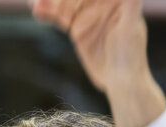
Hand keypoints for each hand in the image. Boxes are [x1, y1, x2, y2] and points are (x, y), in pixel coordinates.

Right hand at [31, 0, 165, 126]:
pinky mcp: (77, 29)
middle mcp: (100, 3)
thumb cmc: (132, 55)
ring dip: (50, 2)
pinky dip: (48, 13)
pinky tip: (36, 9)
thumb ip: (130, 2)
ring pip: (65, 3)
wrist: (121, 80)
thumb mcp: (131, 26)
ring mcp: (87, 15)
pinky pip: (60, 18)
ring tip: (34, 1)